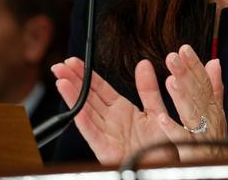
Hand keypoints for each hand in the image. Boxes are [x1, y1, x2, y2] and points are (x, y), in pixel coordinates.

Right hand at [52, 56, 177, 165]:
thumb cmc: (161, 144)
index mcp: (122, 110)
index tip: (74, 61)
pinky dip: (84, 122)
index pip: (99, 88)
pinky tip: (75, 110)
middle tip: (59, 66)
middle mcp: (111, 121)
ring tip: (61, 81)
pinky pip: (94, 135)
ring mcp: (107, 135)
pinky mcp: (107, 152)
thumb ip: (148, 88)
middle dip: (73, 81)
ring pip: (86, 113)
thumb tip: (143, 64)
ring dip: (73, 98)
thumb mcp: (156, 110)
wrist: (168, 165)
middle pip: (88, 97)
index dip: (87, 74)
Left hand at [157, 44, 227, 161]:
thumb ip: (214, 88)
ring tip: (170, 79)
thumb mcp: (217, 112)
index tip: (184, 48)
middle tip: (173, 56)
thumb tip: (214, 62)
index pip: (204, 83)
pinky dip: (173, 130)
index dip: (195, 65)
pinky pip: (182, 141)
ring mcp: (202, 134)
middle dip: (186, 74)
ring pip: (191, 113)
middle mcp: (209, 118)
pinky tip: (162, 119)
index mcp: (213, 108)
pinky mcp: (194, 151)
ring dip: (181, 96)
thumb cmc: (216, 141)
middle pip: (198, 94)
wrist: (220, 170)